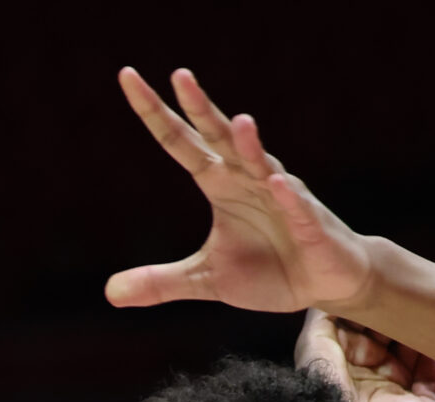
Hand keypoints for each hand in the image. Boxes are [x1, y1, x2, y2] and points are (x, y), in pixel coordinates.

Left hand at [105, 68, 378, 315]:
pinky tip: (276, 182)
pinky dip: (288, 196)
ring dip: (251, 145)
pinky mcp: (310, 223)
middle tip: (179, 75)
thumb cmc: (268, 270)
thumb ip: (161, 282)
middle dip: (201, 108)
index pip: (180, 141)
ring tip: (240, 123)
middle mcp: (247, 178)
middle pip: (219, 137)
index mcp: (218, 183)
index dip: (155, 113)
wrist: (324, 282)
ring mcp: (281, 196)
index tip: (128, 76)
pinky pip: (297, 206)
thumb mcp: (206, 280)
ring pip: (261, 163)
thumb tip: (111, 293)